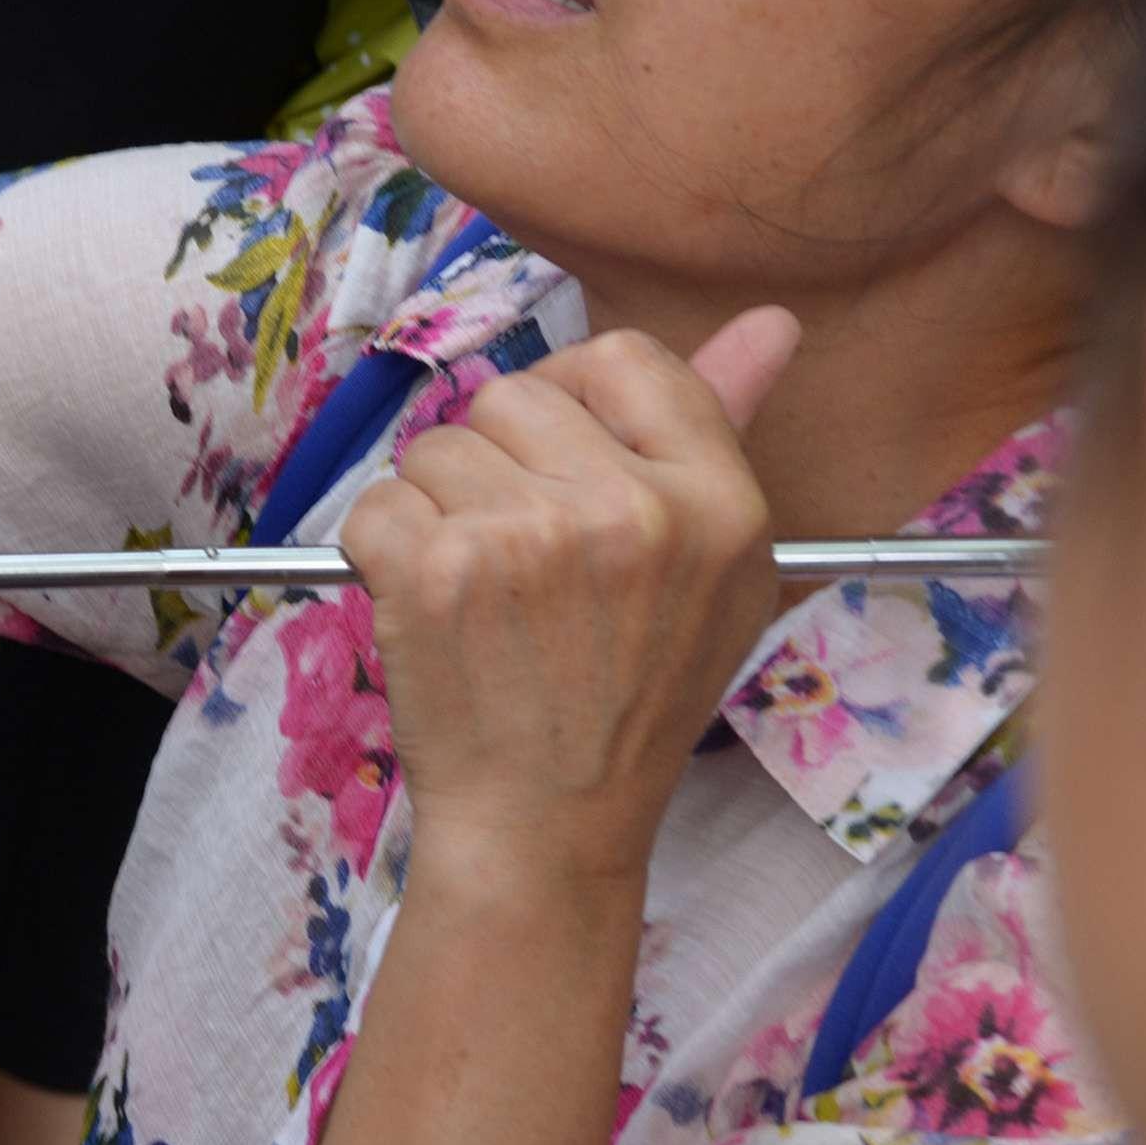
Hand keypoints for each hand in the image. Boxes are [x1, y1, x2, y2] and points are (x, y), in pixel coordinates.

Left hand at [336, 312, 799, 884]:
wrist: (549, 824)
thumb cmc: (629, 696)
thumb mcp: (717, 573)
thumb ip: (723, 432)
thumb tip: (770, 320)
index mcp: (719, 502)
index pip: (626, 358)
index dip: (572, 399)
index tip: (558, 462)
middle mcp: (632, 510)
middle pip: (512, 394)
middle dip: (494, 462)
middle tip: (521, 557)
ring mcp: (530, 537)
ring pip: (435, 447)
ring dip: (436, 511)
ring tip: (482, 593)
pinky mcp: (439, 571)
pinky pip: (375, 502)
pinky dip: (380, 552)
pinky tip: (429, 610)